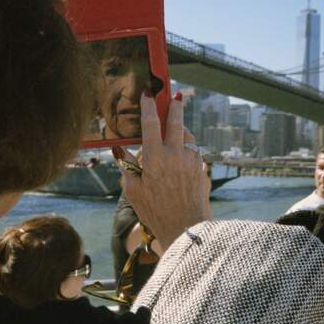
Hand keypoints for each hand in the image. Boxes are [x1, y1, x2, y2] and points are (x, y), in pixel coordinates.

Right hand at [116, 92, 211, 249]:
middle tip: (176, 96)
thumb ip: (127, 167)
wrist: (186, 229)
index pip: (151, 123)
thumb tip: (120, 151)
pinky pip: (195, 152)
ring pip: (188, 136)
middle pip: (176, 121)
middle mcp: (176, 154)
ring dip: (182, 128)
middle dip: (175, 106)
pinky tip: (183, 154)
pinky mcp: (202, 170)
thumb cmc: (155, 212)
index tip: (148, 94)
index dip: (148, 106)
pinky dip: (188, 148)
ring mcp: (192, 161)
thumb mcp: (133, 191)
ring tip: (177, 128)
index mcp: (156, 157)